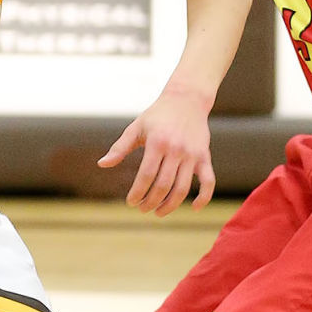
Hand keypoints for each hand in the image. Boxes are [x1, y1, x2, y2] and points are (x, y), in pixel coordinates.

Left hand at [98, 87, 215, 215]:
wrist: (187, 99)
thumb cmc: (157, 115)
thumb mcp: (136, 127)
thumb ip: (120, 147)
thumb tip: (102, 164)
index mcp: (157, 143)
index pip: (146, 175)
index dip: (138, 192)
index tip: (131, 202)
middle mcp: (176, 149)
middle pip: (163, 185)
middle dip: (151, 202)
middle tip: (142, 209)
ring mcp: (192, 154)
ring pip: (182, 188)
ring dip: (170, 205)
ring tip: (158, 212)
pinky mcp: (205, 156)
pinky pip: (208, 181)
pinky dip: (203, 197)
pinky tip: (192, 208)